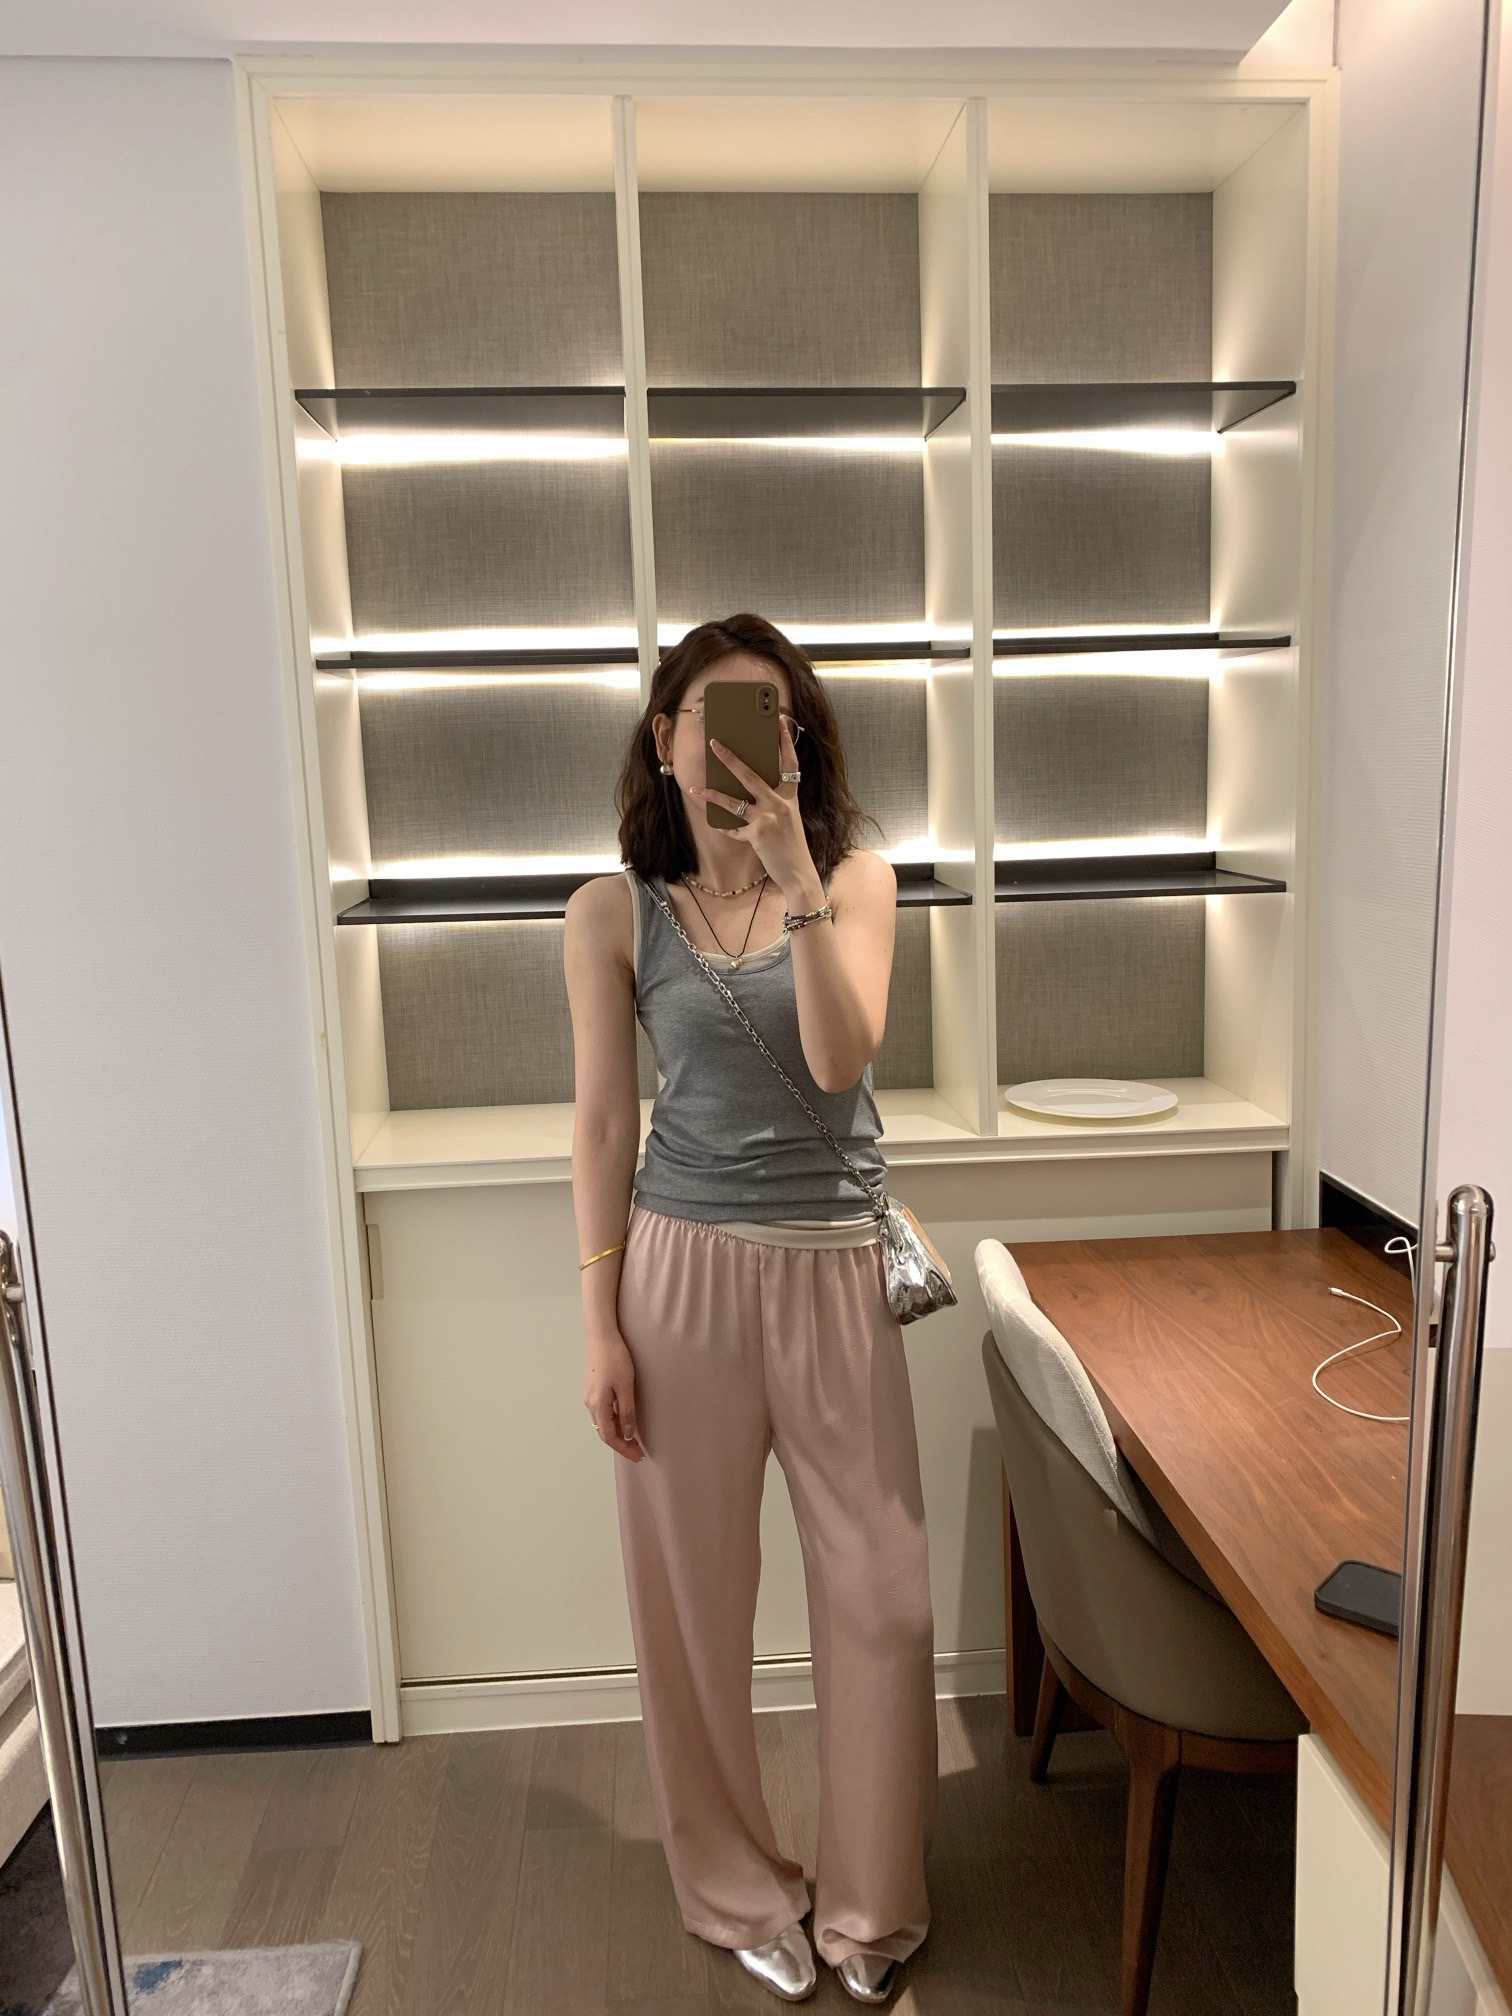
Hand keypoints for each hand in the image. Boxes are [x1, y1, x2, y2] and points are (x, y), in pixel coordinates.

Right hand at [584, 1329, 643, 1460]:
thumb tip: (628, 1434)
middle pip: (604, 1432)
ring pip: (602, 1423)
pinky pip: (602, 1413)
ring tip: (633, 1439)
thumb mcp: (625, 1387)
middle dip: (621, 1444)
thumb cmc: (614, 1359)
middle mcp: (590, 1404)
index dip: (624, 1449)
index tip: (638, 1456)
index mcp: (598, 1405)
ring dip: (617, 1434)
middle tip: (638, 1451)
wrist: (601, 1336)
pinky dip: (612, 1422)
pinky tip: (623, 1420)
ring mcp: (590, 1396)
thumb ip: (626, 1412)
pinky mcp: (593, 1388)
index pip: (609, 1437)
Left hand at [690, 715, 819, 901]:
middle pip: (751, 775)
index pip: (790, 763)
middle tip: (715, 743)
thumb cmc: (791, 844)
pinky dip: (724, 827)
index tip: (780, 721)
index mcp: (790, 797)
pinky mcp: (757, 836)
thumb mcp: (789, 817)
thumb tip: (752, 787)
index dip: (785, 741)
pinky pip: (733, 828)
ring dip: (712, 794)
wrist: (799, 873)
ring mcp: (768, 819)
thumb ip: (776, 801)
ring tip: (696, 788)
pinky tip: (714, 823)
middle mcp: (780, 804)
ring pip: (734, 802)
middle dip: (730, 758)